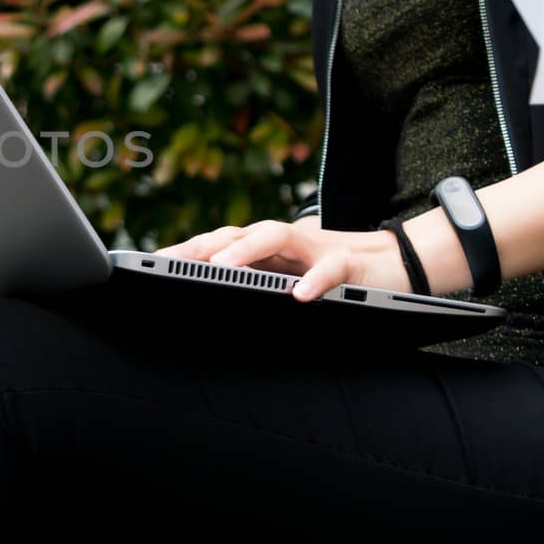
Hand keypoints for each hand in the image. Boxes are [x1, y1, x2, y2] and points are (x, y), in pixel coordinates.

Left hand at [156, 219, 410, 302]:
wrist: (394, 265)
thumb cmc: (331, 276)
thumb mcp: (287, 281)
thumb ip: (254, 287)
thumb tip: (209, 309)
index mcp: (264, 248)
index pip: (217, 244)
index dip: (184, 252)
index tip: (148, 265)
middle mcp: (282, 241)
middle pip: (234, 234)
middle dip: (199, 247)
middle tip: (166, 264)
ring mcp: (314, 247)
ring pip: (275, 236)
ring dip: (245, 251)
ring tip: (219, 270)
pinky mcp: (349, 263)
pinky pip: (331, 266)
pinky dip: (315, 279)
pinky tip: (300, 295)